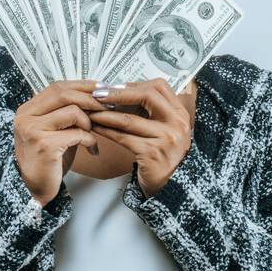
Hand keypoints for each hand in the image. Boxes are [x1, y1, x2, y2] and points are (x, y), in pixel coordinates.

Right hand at [13, 80, 109, 206]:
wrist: (34, 190)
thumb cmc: (49, 160)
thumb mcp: (55, 131)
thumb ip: (66, 113)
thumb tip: (95, 95)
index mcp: (27, 110)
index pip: (57, 87)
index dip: (81, 86)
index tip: (102, 89)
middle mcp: (26, 117)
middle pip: (63, 93)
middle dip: (90, 99)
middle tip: (108, 106)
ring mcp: (33, 130)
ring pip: (72, 111)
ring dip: (89, 122)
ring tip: (94, 134)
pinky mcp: (44, 145)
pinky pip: (77, 134)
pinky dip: (90, 140)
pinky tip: (92, 150)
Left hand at [89, 78, 195, 198]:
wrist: (170, 186)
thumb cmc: (162, 155)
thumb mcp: (164, 130)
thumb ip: (150, 112)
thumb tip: (120, 91)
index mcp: (180, 114)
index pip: (160, 87)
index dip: (135, 84)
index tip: (115, 86)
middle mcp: (177, 124)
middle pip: (147, 96)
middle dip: (118, 93)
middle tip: (98, 94)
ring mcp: (166, 139)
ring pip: (130, 119)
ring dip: (106, 113)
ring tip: (90, 110)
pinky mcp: (152, 154)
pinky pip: (123, 137)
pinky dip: (107, 130)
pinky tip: (95, 127)